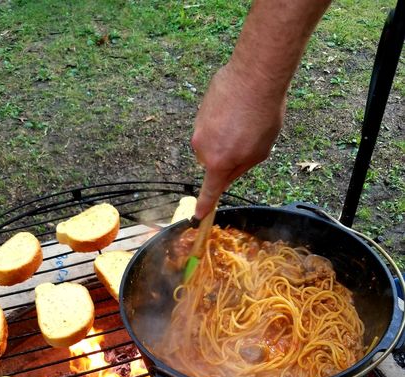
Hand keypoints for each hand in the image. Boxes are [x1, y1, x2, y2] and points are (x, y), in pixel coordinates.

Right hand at [191, 61, 285, 218]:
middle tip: (247, 141)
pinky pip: (210, 124)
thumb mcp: (260, 152)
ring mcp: (198, 128)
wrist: (255, 76)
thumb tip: (228, 173)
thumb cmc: (263, 116)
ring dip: (225, 136)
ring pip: (211, 142)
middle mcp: (202, 148)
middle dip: (226, 157)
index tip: (198, 216)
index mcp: (219, 163)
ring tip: (245, 120)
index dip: (205, 205)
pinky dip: (222, 120)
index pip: (210, 191)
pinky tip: (238, 107)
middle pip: (212, 162)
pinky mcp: (199, 110)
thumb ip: (241, 168)